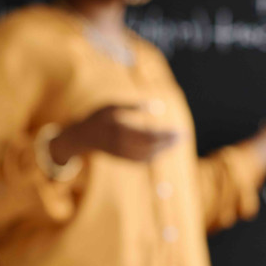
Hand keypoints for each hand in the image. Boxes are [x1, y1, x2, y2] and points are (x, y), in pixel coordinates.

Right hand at [51, 105, 179, 162]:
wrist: (81, 137)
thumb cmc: (97, 117)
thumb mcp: (112, 106)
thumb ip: (132, 106)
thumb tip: (156, 105)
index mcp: (120, 130)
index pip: (149, 135)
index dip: (166, 134)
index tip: (179, 130)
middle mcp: (122, 144)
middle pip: (152, 146)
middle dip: (169, 142)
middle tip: (184, 136)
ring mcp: (123, 154)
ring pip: (148, 155)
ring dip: (164, 149)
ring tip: (177, 142)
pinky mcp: (123, 159)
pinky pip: (142, 160)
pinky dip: (155, 156)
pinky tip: (163, 150)